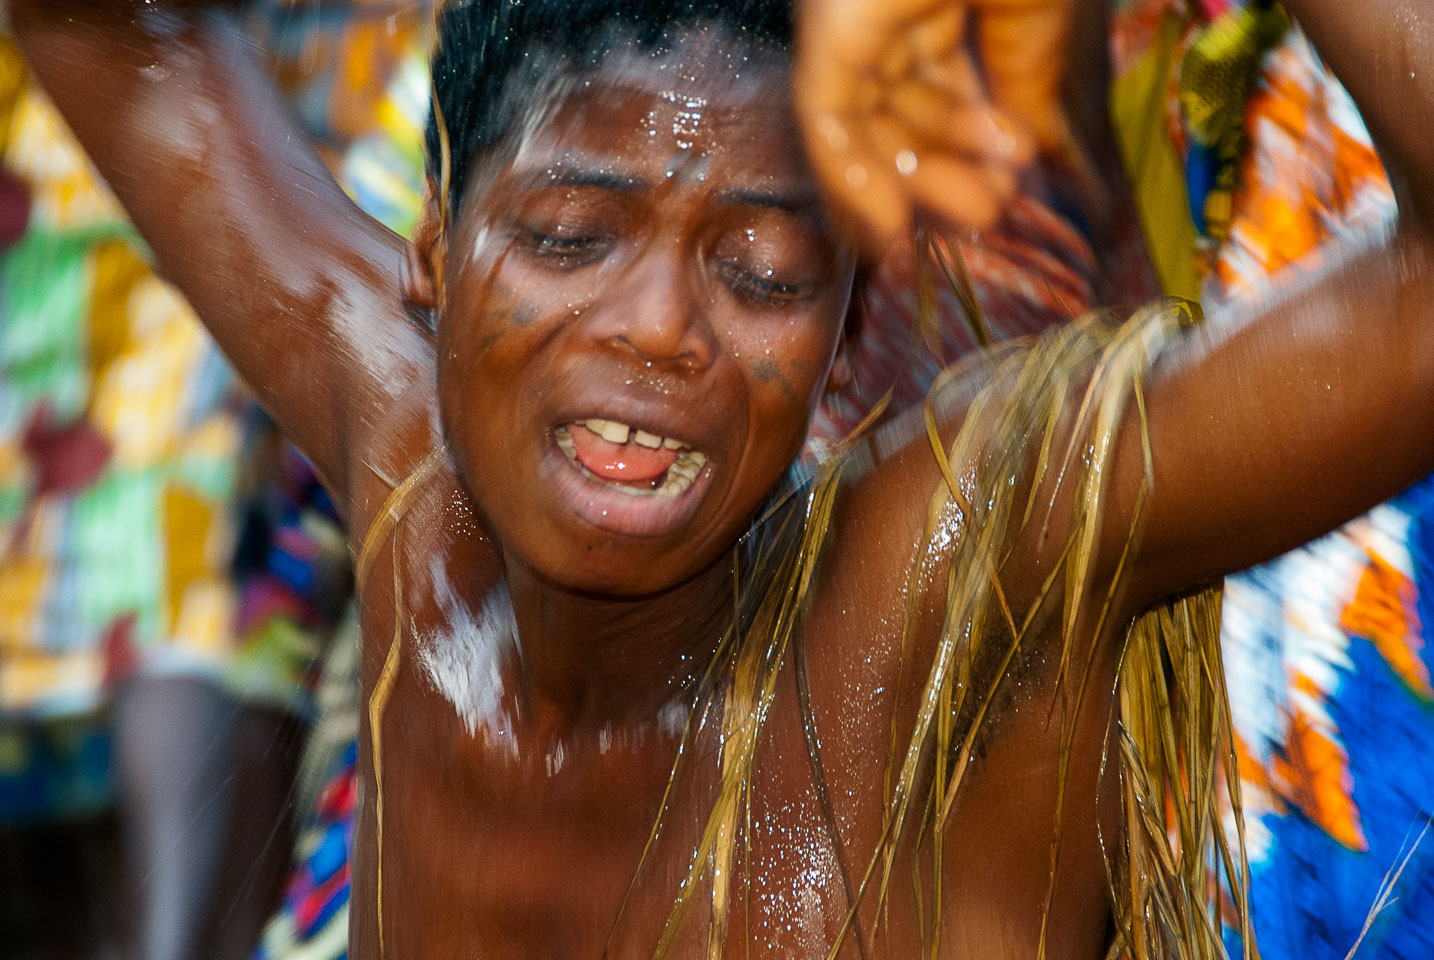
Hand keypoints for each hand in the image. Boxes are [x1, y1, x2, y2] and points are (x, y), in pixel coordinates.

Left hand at [794, 0, 1074, 252]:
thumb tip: (1033, 162)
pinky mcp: (827, 30)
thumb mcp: (1039, 25)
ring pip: (861, 122)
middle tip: (988, 215)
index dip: (971, 145)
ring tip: (970, 216)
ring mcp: (850, 18)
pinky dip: (853, 180)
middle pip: (898, 110)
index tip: (1006, 192)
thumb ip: (1028, 92)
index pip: (939, 87)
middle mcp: (882, 9)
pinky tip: (889, 228)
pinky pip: (826, 119)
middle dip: (944, 168)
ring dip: (912, 181)